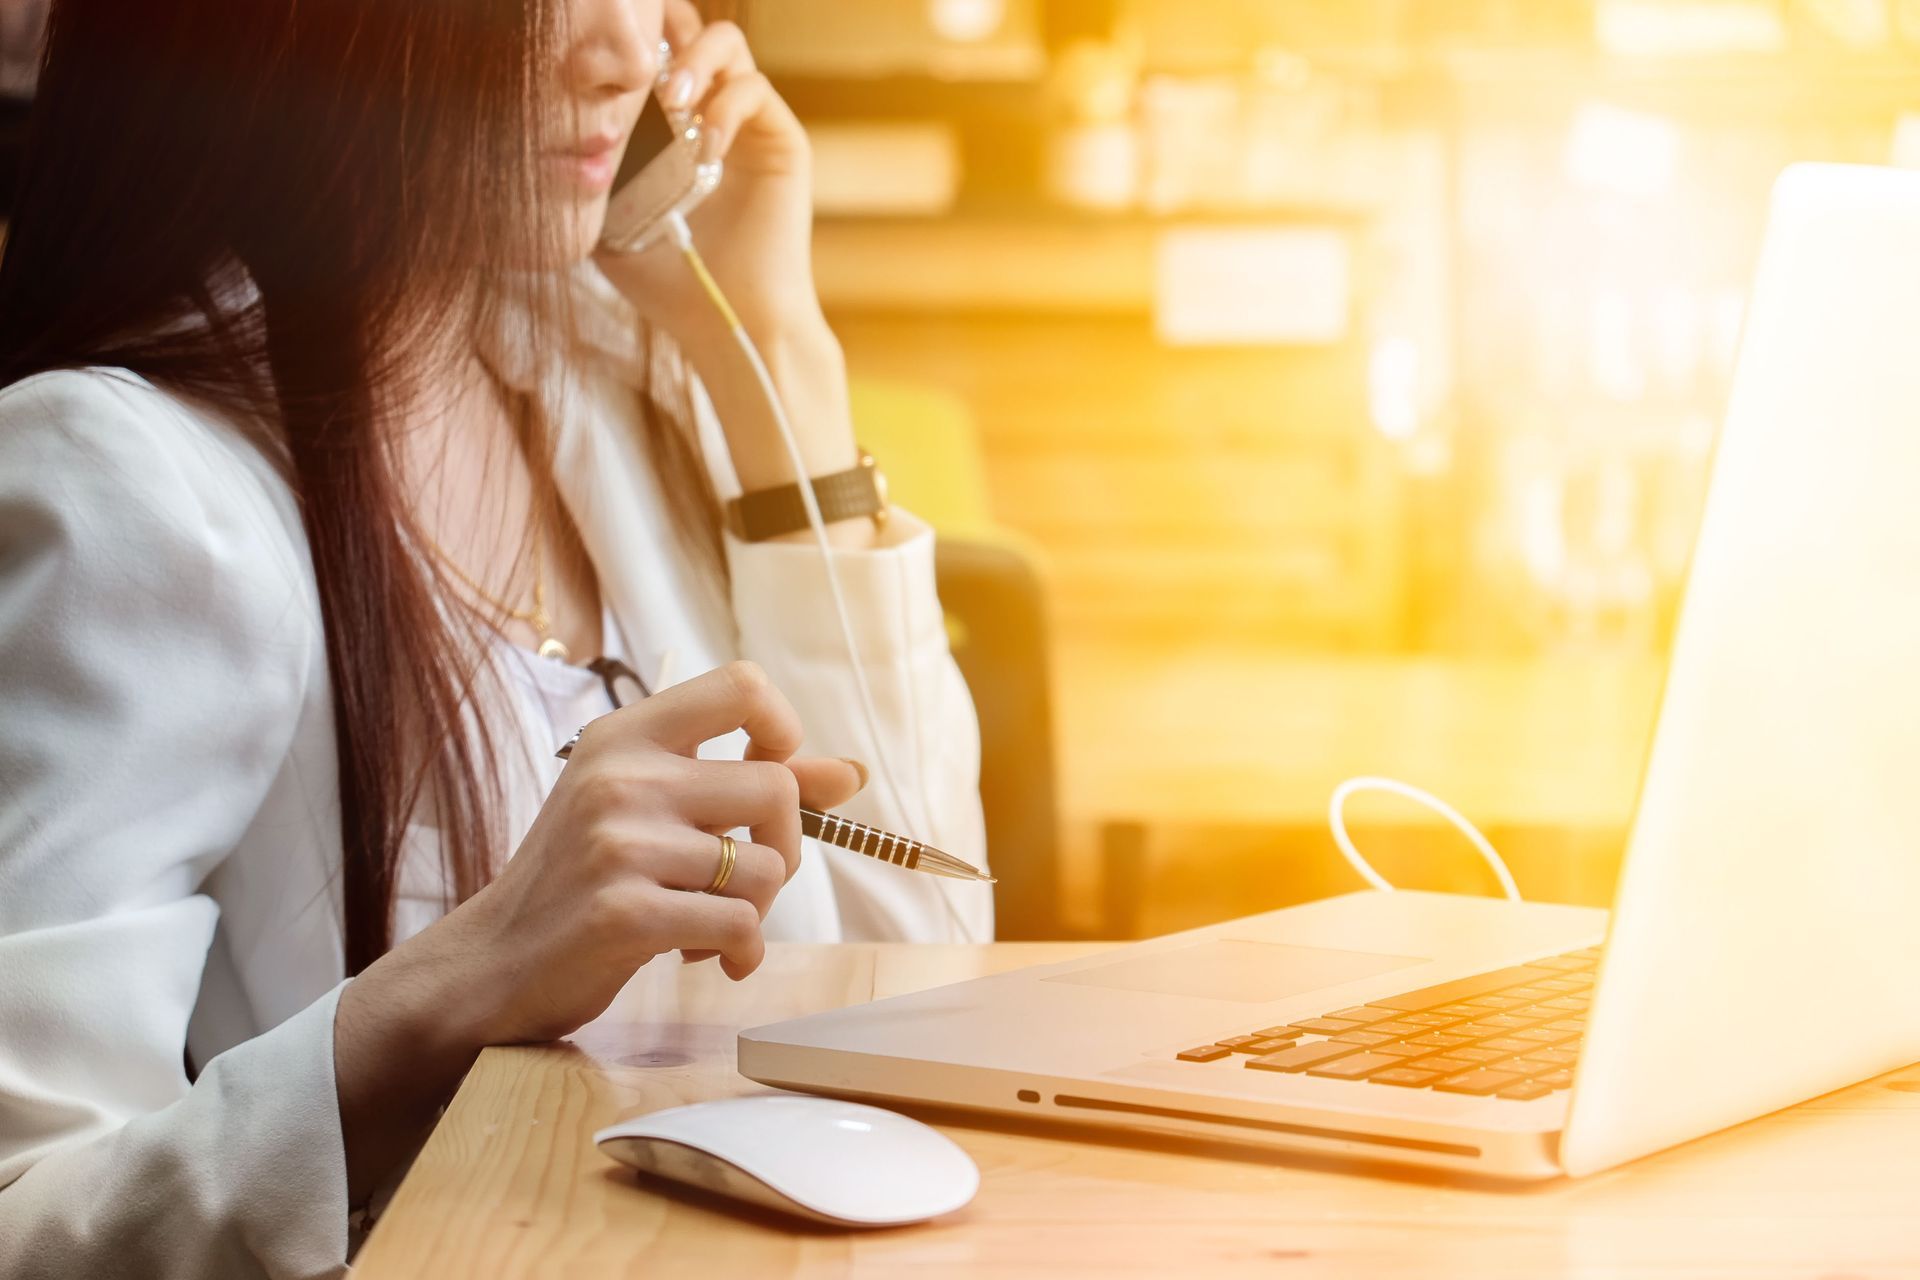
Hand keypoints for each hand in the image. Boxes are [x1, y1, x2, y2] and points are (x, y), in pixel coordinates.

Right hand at [332, 662, 861, 1197]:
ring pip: (765, 866)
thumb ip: (745, 783)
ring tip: (706, 922)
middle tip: (745, 881)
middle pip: (775, 787)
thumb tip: (851, 773)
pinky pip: (740, 924)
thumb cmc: (580, 880)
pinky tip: (704, 956)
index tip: (766, 775)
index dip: (781, 730)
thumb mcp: (649, 809)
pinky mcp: (625, 913)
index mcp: (626, 736)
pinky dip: (740, 950)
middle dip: (784, 847)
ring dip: (756, 910)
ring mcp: (620, 844)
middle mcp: (621, 777)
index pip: (742, 685)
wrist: (492, 963)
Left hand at [593, 2, 860, 490]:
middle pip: (692, 30)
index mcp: (673, 127)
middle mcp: (714, 116)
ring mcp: (750, 127)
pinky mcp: (782, 142)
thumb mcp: (608, 221)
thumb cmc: (670, 283)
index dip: (632, 46)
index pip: (654, 53)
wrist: (728, 323)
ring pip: (728, 44)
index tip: (603, 72)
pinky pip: (755, 90)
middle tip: (641, 78)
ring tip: (671, 104)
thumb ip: (588, 175)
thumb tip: (545, 131)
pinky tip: (706, 148)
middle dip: (663, 37)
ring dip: (694, 62)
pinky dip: (725, 108)